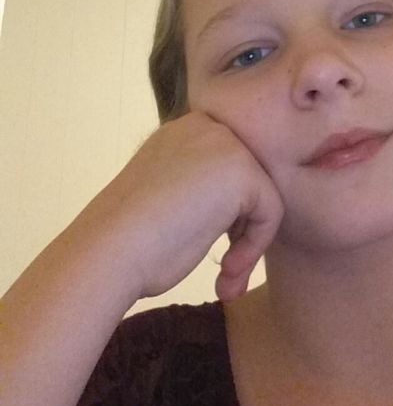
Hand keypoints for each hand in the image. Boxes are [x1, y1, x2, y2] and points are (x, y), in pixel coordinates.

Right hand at [78, 111, 283, 301]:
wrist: (108, 248)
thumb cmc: (130, 237)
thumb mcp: (166, 194)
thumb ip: (198, 187)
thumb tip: (235, 206)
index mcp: (184, 131)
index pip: (228, 169)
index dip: (227, 215)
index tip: (211, 248)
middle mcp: (206, 127)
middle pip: (249, 180)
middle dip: (240, 229)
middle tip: (223, 270)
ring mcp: (225, 144)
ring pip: (262, 197)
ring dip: (247, 244)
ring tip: (223, 278)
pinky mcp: (242, 170)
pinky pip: (270, 212)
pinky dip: (254, 248)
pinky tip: (225, 271)